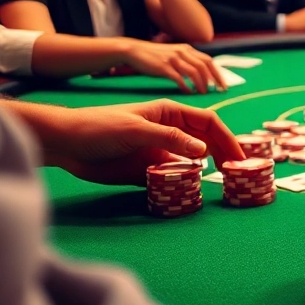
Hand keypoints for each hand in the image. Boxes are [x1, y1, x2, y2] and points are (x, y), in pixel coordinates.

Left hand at [17, 99, 244, 185]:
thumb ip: (170, 139)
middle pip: (205, 142)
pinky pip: (173, 178)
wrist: (65, 144)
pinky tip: (192, 191)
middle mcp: (169, 132)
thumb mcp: (137, 129)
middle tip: (236, 174)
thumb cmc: (100, 126)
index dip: (227, 138)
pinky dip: (185, 184)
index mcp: (170, 114)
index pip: (208, 122)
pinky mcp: (147, 171)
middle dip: (223, 155)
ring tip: (222, 184)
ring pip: (192, 161)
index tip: (239, 157)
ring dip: (207, 171)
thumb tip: (203, 150)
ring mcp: (159, 152)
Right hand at [124, 40, 224, 93]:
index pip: (208, 61)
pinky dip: (186, 86)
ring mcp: (173, 59)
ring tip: (203, 94)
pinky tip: (188, 93)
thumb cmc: (156, 56)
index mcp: (187, 49)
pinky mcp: (163, 67)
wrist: (134, 51)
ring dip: (201, 84)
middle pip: (204, 66)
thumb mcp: (175, 53)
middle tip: (218, 91)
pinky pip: (179, 78)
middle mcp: (182, 52)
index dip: (217, 73)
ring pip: (194, 72)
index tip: (223, 85)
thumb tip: (203, 75)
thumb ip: (188, 60)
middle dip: (214, 80)